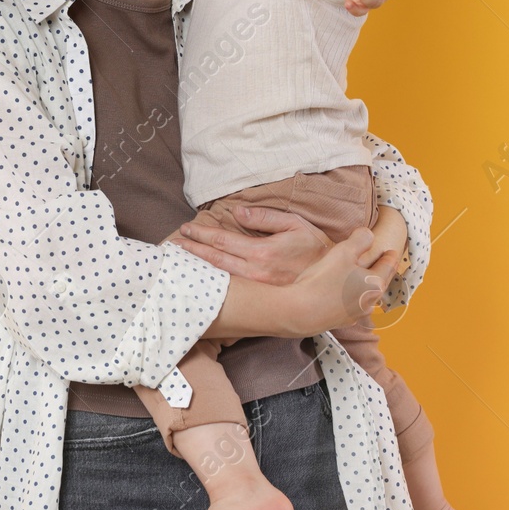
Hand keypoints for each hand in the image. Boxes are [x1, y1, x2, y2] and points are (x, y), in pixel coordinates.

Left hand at [169, 207, 333, 285]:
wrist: (335, 281)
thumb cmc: (315, 249)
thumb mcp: (294, 224)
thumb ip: (265, 218)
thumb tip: (238, 213)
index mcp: (262, 253)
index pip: (223, 242)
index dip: (202, 234)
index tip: (186, 228)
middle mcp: (255, 273)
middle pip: (215, 261)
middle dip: (192, 251)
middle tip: (173, 244)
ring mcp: (256, 288)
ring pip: (220, 276)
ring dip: (199, 266)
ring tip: (182, 259)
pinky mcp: (260, 296)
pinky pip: (231, 286)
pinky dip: (214, 279)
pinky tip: (204, 276)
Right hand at [280, 228, 400, 336]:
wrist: (300, 312)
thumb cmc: (324, 280)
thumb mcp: (343, 252)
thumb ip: (360, 240)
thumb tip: (369, 234)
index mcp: (374, 284)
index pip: (388, 267)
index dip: (391, 257)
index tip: (394, 251)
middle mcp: (369, 302)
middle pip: (380, 283)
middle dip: (383, 272)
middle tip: (385, 263)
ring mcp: (355, 314)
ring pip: (367, 296)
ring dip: (368, 285)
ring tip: (365, 278)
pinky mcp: (341, 321)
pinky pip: (353, 305)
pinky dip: (354, 296)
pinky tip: (346, 294)